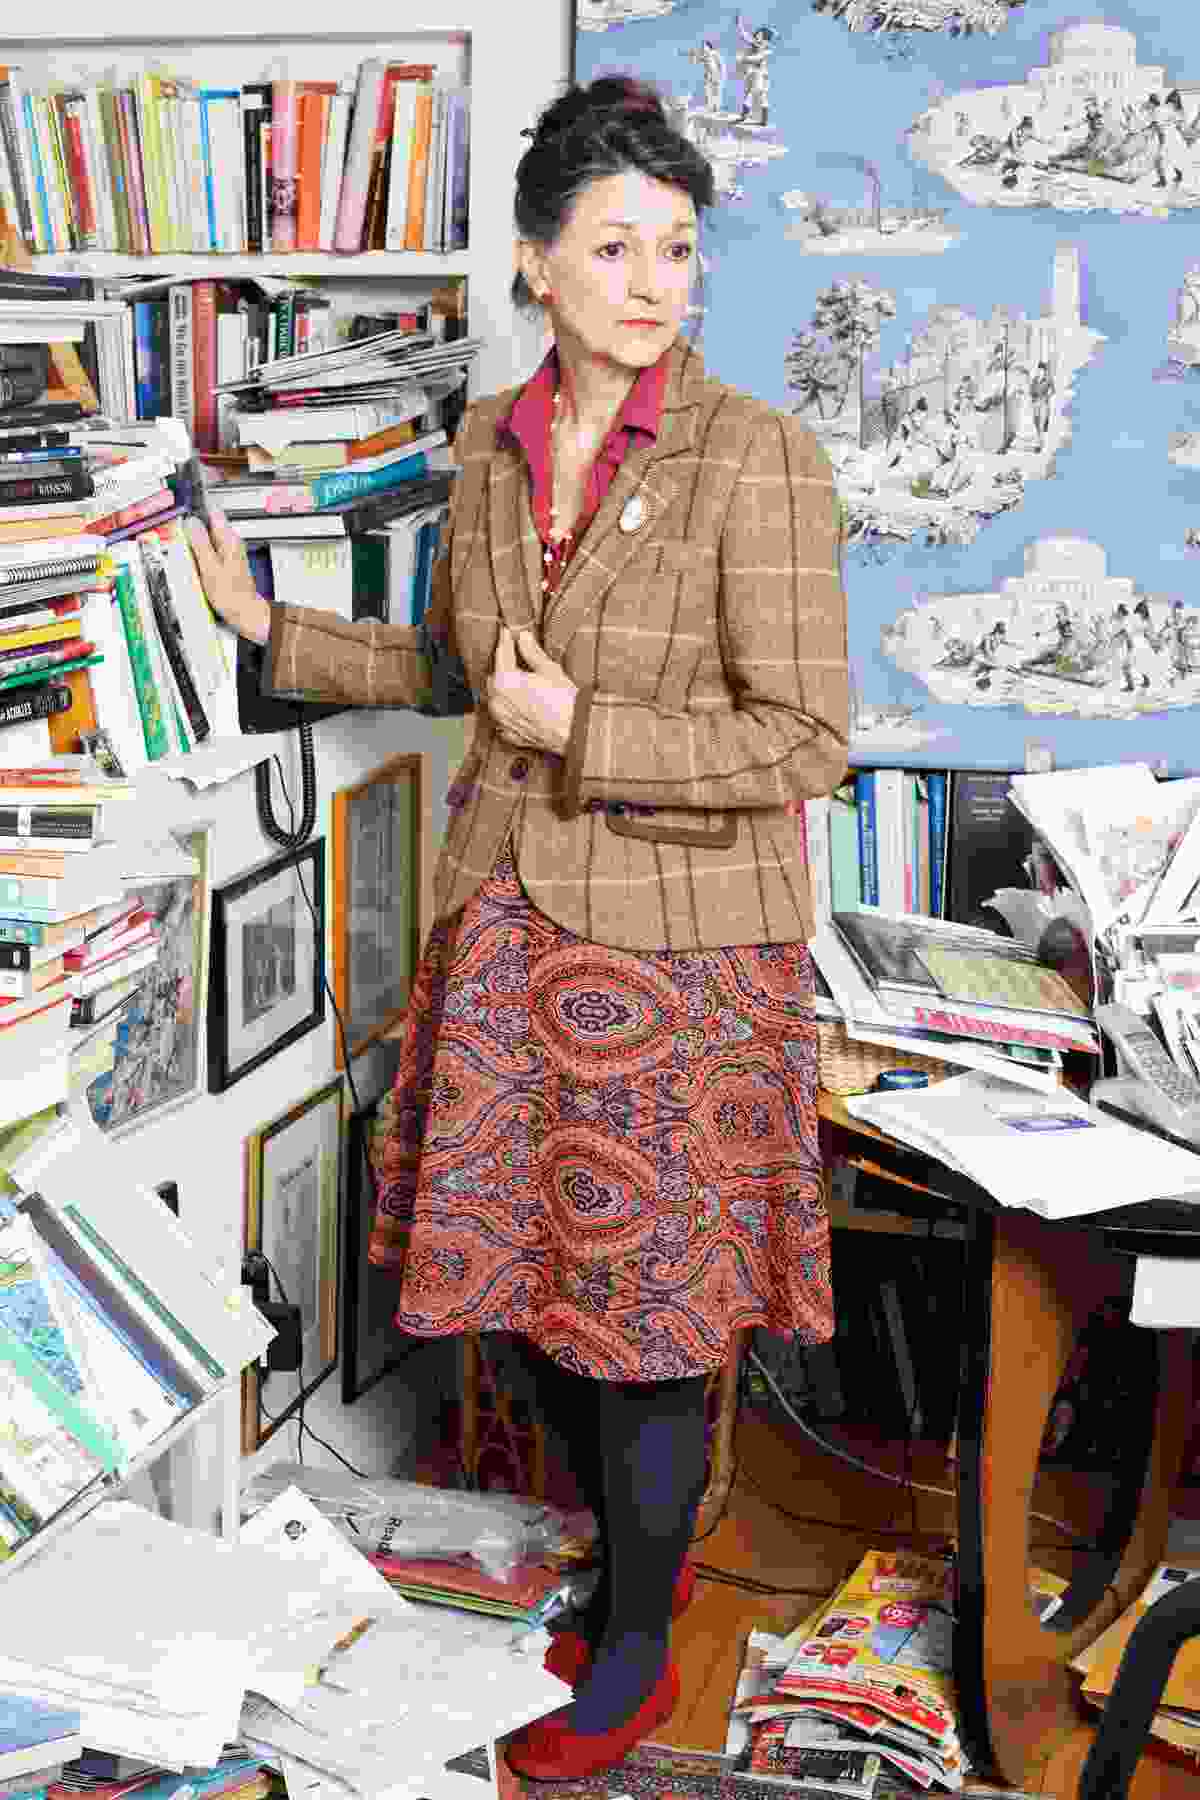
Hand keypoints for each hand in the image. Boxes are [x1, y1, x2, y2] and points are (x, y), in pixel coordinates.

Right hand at [185, 505, 271, 645]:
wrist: (245, 613)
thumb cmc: (232, 595)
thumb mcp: (210, 568)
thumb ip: (200, 544)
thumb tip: (191, 523)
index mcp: (228, 540)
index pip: (213, 511)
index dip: (197, 505)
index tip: (183, 503)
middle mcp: (230, 543)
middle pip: (207, 523)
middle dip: (191, 524)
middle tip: (176, 527)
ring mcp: (227, 552)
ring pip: (205, 537)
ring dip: (193, 539)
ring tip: (181, 543)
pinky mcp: (223, 562)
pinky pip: (206, 550)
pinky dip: (197, 552)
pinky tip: (190, 559)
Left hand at [486, 627, 577, 755]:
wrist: (574, 733)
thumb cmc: (564, 702)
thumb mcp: (550, 670)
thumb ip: (532, 653)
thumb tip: (523, 637)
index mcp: (505, 681)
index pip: (501, 654)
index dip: (505, 640)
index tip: (506, 631)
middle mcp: (497, 701)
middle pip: (494, 676)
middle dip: (503, 667)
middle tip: (515, 658)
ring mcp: (501, 719)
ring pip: (495, 697)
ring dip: (503, 688)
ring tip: (519, 682)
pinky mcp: (508, 733)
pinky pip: (502, 716)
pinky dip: (508, 708)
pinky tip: (521, 705)